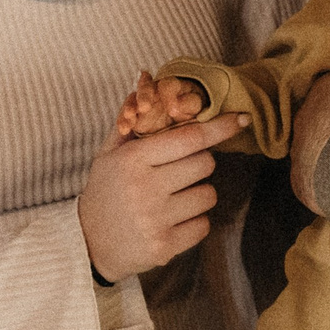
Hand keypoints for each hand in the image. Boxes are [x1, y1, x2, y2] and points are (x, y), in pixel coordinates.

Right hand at [79, 112, 246, 282]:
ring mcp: (156, 219)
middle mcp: (145, 188)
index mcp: (133, 159)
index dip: (219, 127)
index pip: (189, 138)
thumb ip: (132, 122)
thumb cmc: (105, 191)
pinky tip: (171, 221)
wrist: (88, 243)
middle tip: (176, 172)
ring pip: (208, 194)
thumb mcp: (108, 154)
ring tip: (171, 199)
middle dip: (198, 164)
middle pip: (205, 163)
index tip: (241, 119)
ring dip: (197, 193)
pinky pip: (203, 224)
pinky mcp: (165, 246)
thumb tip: (146, 83)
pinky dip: (194, 221)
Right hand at [116, 71, 207, 137]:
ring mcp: (141, 101)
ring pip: (132, 100)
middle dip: (144, 96)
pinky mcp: (134, 114)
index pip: (168, 85)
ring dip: (129, 107)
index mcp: (170, 85)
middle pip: (146, 87)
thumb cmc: (190, 105)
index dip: (169, 96)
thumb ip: (188, 103)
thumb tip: (176, 107)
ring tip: (130, 117)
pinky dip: (123, 120)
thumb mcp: (194, 104)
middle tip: (144, 107)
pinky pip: (125, 114)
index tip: (173, 112)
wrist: (182, 111)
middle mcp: (153, 90)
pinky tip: (123, 129)